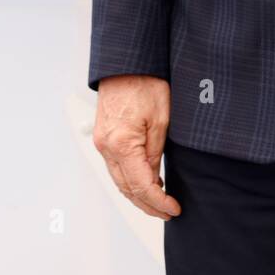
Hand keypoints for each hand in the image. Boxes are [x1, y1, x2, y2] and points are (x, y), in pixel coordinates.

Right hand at [93, 74, 180, 219]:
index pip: (140, 186)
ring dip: (137, 194)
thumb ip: (156, 153)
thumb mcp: (162, 119)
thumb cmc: (145, 82)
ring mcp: (101, 142)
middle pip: (126, 189)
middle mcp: (106, 147)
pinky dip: (130, 179)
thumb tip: (155, 179)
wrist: (126, 62)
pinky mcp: (103, 137)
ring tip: (159, 203)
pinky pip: (116, 167)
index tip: (173, 209)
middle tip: (168, 212)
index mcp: (121, 143)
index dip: (158, 202)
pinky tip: (145, 181)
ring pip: (119, 180)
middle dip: (147, 205)